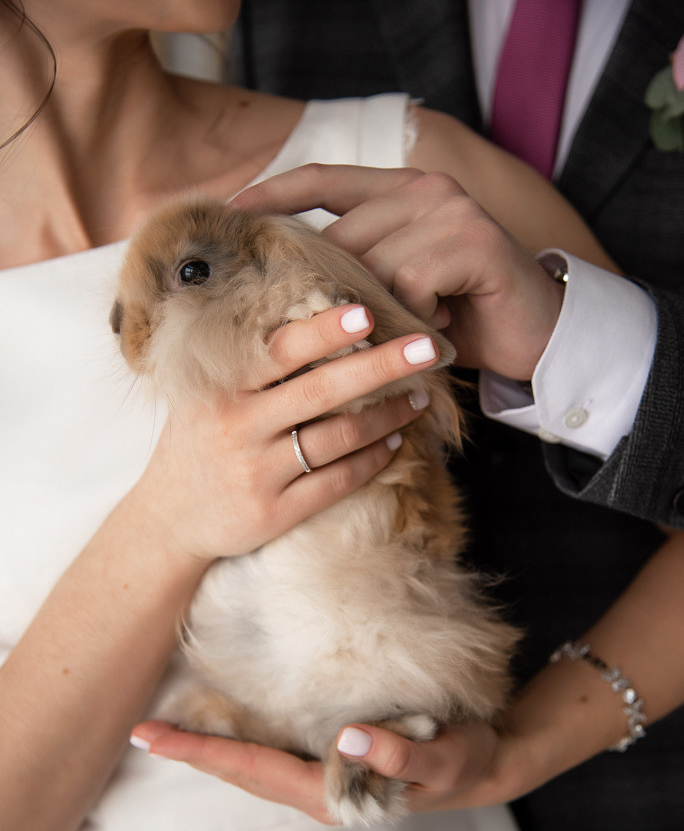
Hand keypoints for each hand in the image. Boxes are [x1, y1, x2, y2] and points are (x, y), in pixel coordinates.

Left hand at [129, 716, 532, 823]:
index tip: (156, 737)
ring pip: (253, 762)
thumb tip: (349, 735)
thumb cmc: (465, 760)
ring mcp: (322, 773)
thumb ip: (398, 752)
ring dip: (210, 747)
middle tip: (142, 730)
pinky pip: (273, 749)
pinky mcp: (331, 755)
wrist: (485, 761)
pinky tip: (226, 721)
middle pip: (242, 771)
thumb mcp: (443, 756)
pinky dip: (240, 738)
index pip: (255, 769)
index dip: (203, 753)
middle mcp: (319, 787)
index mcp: (335, 792)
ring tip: (169, 727)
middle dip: (192, 752)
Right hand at [132, 302, 439, 560]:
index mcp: (221, 388)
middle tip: (428, 349)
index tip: (367, 311)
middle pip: (323, 390)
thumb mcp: (205, 395)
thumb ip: (249, 364)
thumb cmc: (197, 442)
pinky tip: (395, 442)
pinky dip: (373, 459)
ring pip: (339, 437)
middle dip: (382, 366)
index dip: (326, 330)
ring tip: (417, 398)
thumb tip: (318, 320)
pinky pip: (337, 481)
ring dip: (388, 416)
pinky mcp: (274, 512)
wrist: (167, 519)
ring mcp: (257, 472)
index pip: (282, 350)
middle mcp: (237, 426)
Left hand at [232, 165, 563, 380]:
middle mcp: (423, 189)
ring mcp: (450, 210)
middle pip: (339, 233)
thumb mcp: (396, 288)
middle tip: (312, 329)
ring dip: (371, 310)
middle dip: (320, 285)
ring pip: (372, 261)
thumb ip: (354, 271)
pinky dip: (412, 315)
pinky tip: (431, 330)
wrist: (537, 335)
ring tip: (385, 338)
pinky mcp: (474, 241)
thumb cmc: (460, 317)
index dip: (272, 193)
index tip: (228, 214)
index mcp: (398, 190)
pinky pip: (410, 281)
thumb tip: (279, 286)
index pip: (321, 179)